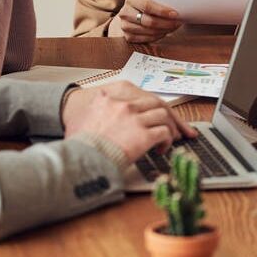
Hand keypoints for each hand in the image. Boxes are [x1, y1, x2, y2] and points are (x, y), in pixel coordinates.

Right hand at [62, 80, 196, 159]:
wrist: (79, 159)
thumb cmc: (79, 145)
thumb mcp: (82, 120)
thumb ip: (97, 112)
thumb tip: (104, 115)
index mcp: (108, 98)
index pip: (138, 97)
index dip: (150, 106)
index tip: (156, 114)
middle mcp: (124, 105)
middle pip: (156, 102)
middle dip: (169, 115)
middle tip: (177, 127)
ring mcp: (135, 118)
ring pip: (164, 115)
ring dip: (169, 127)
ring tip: (169, 138)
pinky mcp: (143, 134)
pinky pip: (164, 133)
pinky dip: (166, 141)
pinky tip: (161, 149)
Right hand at [115, 0, 181, 42]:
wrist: (133, 14)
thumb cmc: (146, 5)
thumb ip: (161, 1)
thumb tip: (180, 6)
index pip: (147, 6)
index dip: (162, 11)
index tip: (175, 14)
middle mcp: (125, 12)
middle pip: (149, 21)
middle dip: (166, 23)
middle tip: (178, 23)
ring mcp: (124, 26)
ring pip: (148, 31)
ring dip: (164, 31)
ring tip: (173, 27)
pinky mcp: (128, 37)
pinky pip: (146, 39)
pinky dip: (157, 37)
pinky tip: (164, 32)